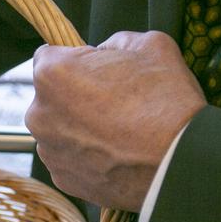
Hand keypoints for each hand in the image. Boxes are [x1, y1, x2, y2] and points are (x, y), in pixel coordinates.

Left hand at [27, 31, 205, 210]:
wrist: (181, 162)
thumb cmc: (166, 99)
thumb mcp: (149, 45)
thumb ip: (116, 42)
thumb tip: (106, 51)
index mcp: (52, 74)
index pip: (48, 55)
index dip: (76, 58)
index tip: (98, 68)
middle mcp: (39, 114)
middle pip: (52, 96)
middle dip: (75, 95)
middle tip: (114, 101)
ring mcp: (49, 151)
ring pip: (60, 129)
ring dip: (80, 127)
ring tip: (118, 131)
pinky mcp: (63, 180)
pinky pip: (70, 159)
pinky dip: (87, 155)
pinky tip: (116, 154)